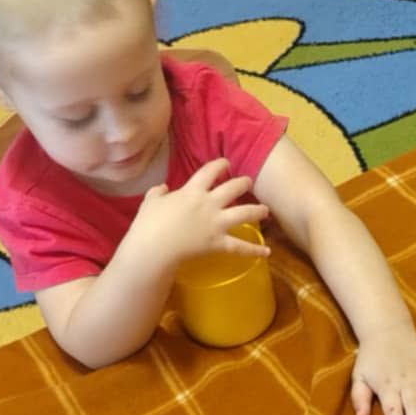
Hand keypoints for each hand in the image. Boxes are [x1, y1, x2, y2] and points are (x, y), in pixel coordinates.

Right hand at [129, 159, 270, 270]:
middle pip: (233, 188)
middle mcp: (209, 204)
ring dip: (257, 211)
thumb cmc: (148, 224)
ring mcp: (216, 223)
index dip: (220, 165)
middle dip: (243, 183)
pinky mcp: (218, 243)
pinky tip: (267, 251)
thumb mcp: (150, 201)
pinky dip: (254, 250)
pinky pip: (240, 247)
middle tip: (248, 182)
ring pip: (244, 213)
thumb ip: (157, 192)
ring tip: (265, 210)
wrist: (154, 247)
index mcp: (193, 191)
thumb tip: (162, 188)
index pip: (210, 171)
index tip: (226, 162)